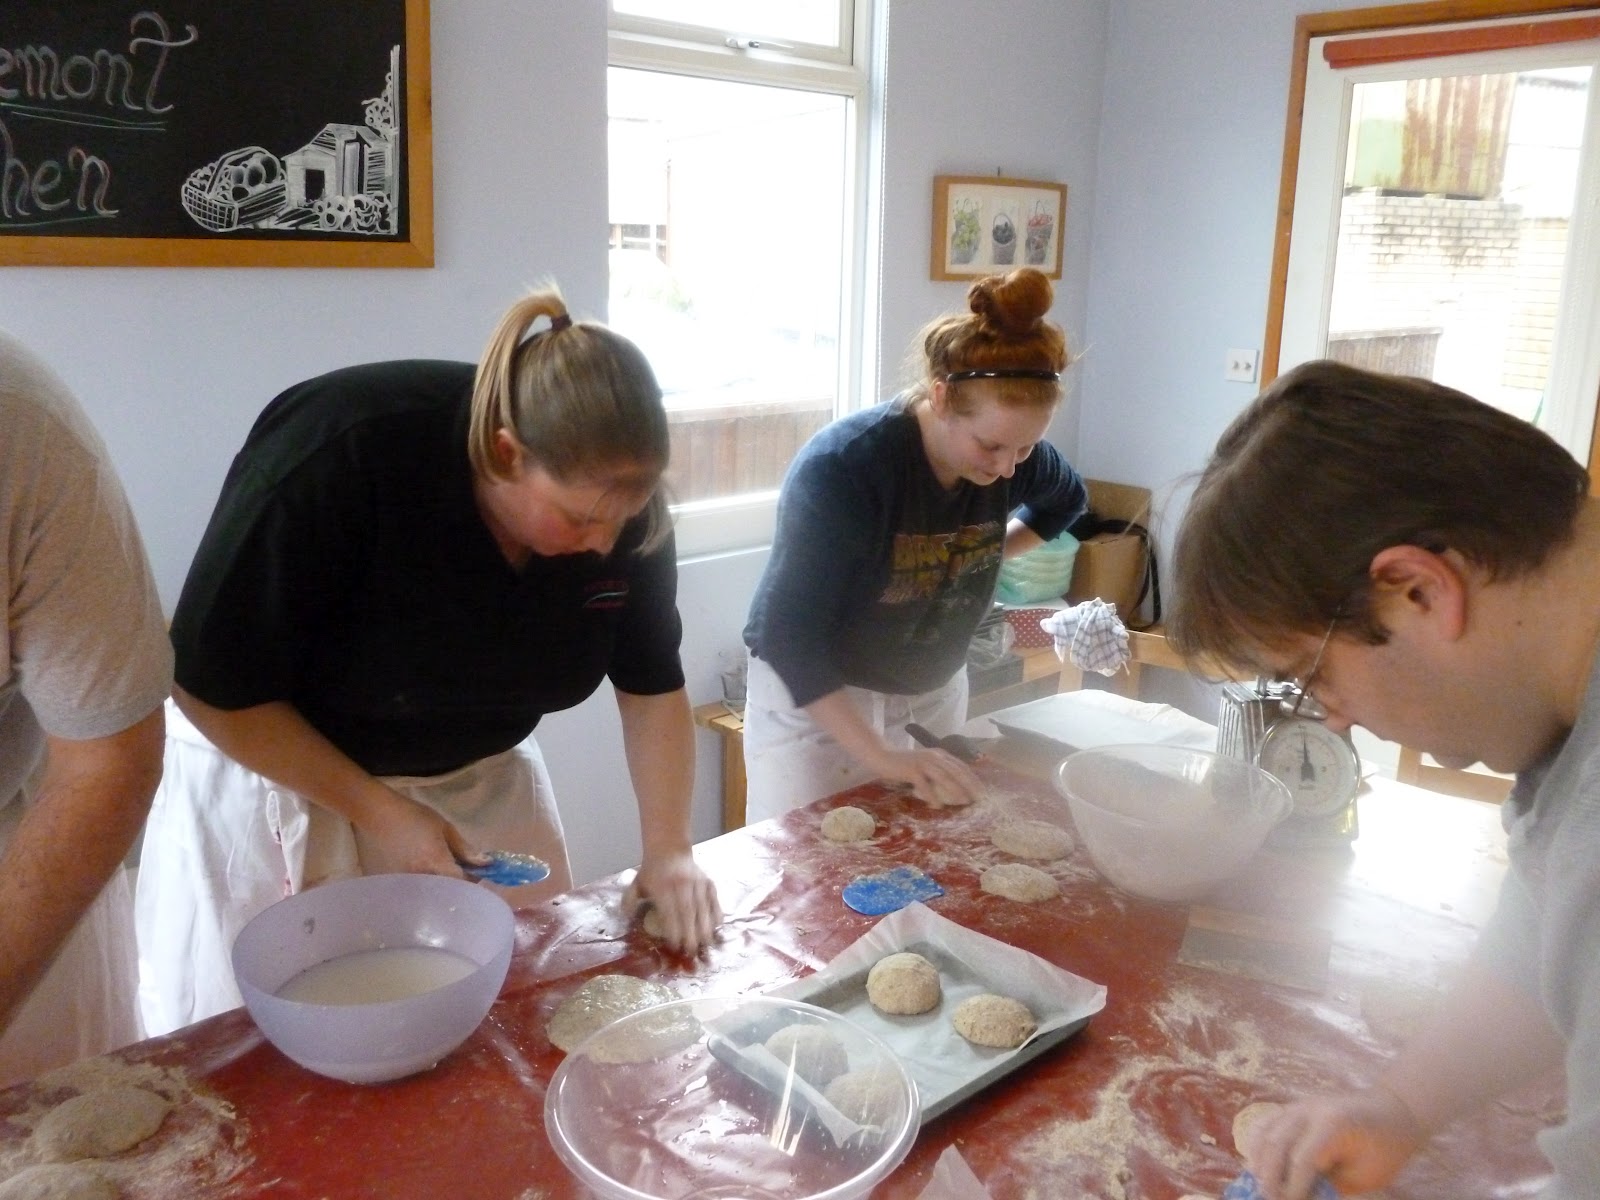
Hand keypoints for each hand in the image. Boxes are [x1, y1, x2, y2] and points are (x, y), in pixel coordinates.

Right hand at [353, 787, 478, 879]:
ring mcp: (410, 881)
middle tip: (467, 870)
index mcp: (436, 861)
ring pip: (437, 890)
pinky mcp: (402, 882)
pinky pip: (424, 887)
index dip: (474, 879)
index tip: (480, 871)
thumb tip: (485, 863)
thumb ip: (465, 849)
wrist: (381, 815)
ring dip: (448, 883)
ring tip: (451, 867)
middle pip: (450, 890)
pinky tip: (435, 869)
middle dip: (462, 883)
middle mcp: (423, 875)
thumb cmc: (415, 816)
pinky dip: (434, 882)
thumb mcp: (445, 827)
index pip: (462, 882)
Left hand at [627, 848, 721, 955]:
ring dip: (705, 928)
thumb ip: (629, 899)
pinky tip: (715, 928)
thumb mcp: (637, 883)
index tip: (675, 946)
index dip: (673, 930)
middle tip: (692, 952)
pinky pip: (714, 900)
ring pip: (703, 909)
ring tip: (705, 945)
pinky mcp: (708, 882)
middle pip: (688, 913)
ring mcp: (697, 883)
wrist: (670, 848)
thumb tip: (625, 917)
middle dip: (691, 934)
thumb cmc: (652, 871)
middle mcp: (682, 885)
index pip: (670, 912)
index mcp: (663, 887)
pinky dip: (716, 914)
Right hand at [875, 747, 983, 807]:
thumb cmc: (904, 763)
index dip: (972, 778)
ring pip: (944, 777)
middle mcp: (934, 756)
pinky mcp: (911, 770)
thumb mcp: (924, 765)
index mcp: (939, 754)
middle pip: (956, 771)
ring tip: (963, 802)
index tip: (981, 791)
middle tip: (977, 798)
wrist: (882, 756)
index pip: (961, 766)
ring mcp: (923, 763)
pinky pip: (924, 785)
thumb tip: (953, 787)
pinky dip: (932, 795)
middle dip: (969, 785)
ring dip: (955, 790)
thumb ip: (937, 772)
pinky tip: (937, 805)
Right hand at [1243, 1087, 1427, 1199]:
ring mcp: (1297, 1105)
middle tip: (1271, 1199)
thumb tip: (1303, 1198)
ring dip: (1257, 1162)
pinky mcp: (1291, 1108)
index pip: (1303, 1158)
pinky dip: (1255, 1146)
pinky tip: (1257, 1166)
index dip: (1294, 1186)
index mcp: (1334, 1123)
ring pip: (1264, 1131)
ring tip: (1259, 1186)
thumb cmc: (1385, 1148)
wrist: (1392, 1112)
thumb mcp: (1367, 1175)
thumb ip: (1334, 1186)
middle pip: (1276, 1143)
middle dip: (1270, 1177)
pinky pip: (1264, 1124)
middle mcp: (1309, 1109)